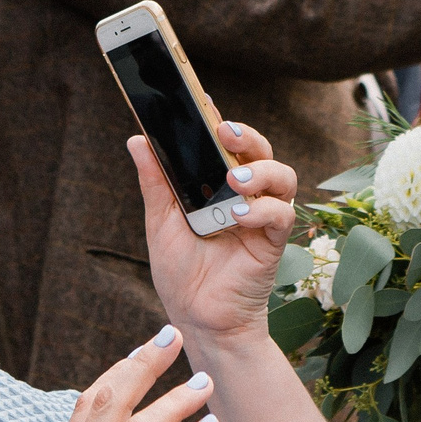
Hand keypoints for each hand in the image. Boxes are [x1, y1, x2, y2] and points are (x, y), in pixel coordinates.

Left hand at [130, 122, 296, 344]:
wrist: (197, 320)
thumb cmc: (181, 274)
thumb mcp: (160, 222)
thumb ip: (155, 182)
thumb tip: (137, 139)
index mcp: (217, 186)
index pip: (226, 144)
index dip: (220, 121)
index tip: (204, 101)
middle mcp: (244, 196)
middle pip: (261, 151)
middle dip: (246, 135)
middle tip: (224, 132)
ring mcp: (261, 218)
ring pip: (282, 176)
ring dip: (260, 171)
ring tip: (232, 179)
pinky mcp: (273, 243)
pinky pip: (281, 216)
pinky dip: (262, 211)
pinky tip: (239, 215)